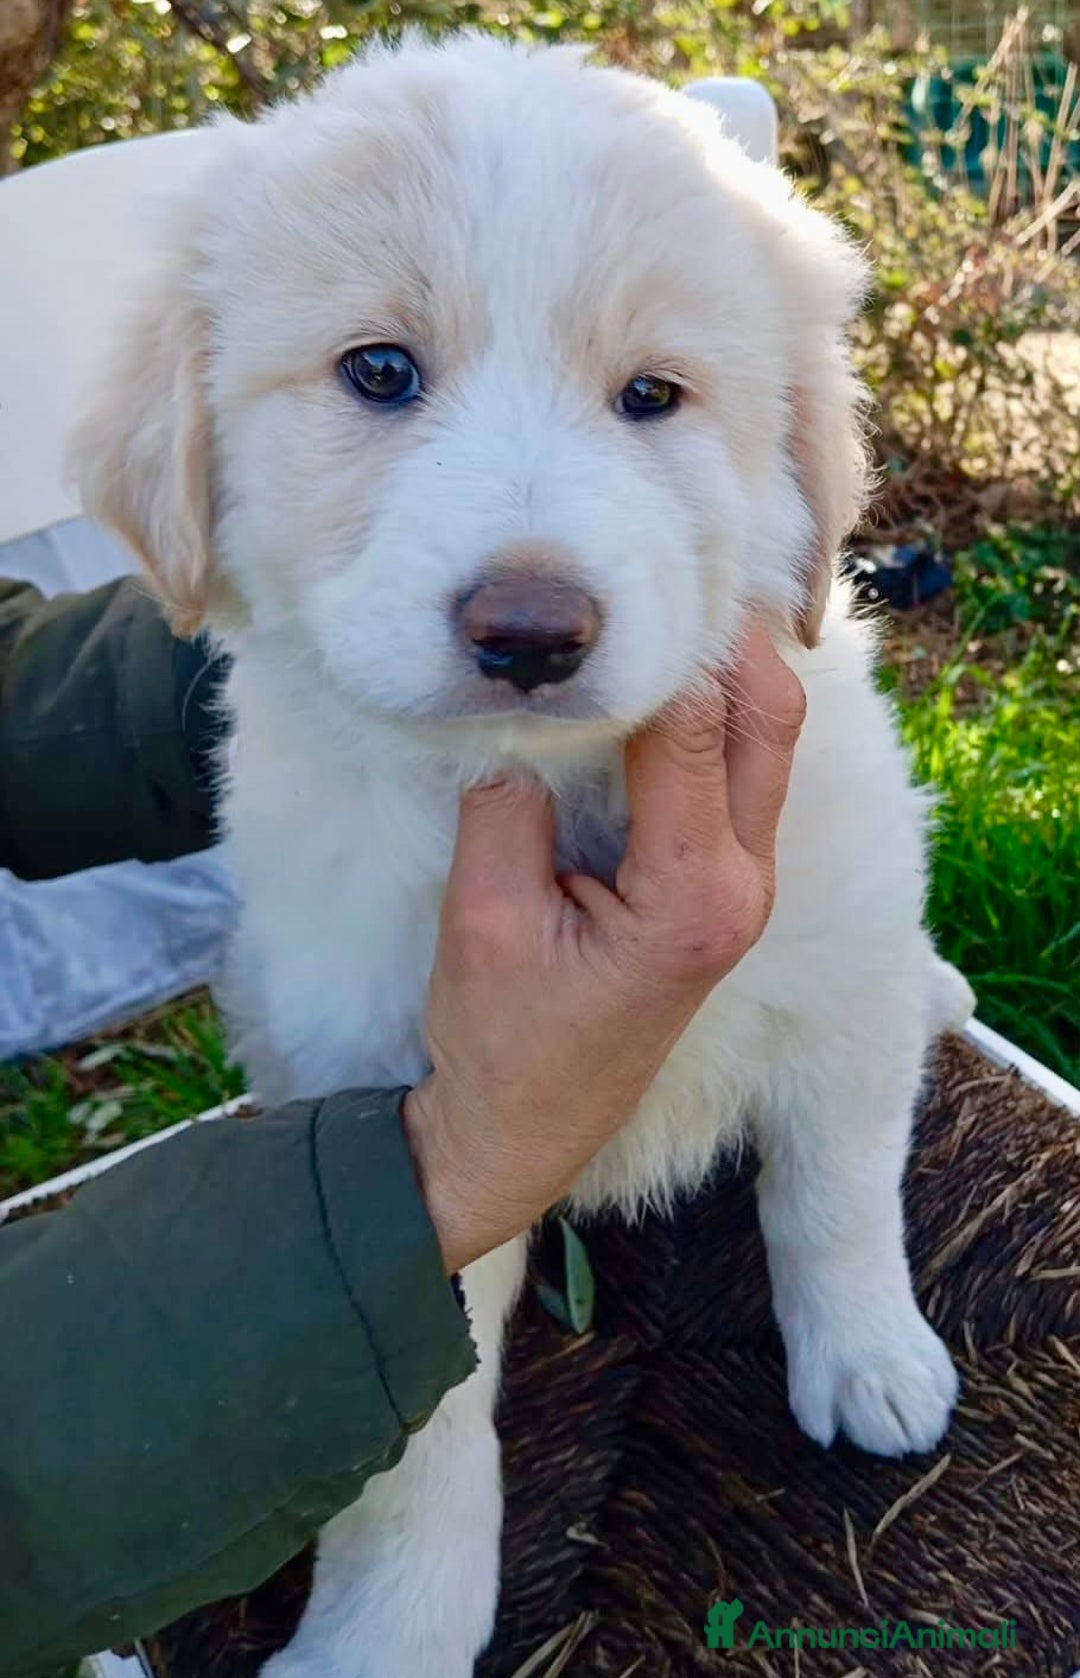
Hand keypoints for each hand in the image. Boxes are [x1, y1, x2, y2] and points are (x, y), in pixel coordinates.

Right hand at [403, 622, 805, 1272]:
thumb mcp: (482, 915)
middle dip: (722, 642)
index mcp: (690, 895)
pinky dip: (709, 723)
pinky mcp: (718, 895)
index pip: (695, 730)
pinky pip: (737, 782)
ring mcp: (739, 892)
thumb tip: (526, 712)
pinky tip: (651, 688)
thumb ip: (509, 801)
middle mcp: (739, 886)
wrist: (516, 1134)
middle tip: (658, 575)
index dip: (655, 648)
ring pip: (763, 747)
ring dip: (722, 678)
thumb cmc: (498, 1042)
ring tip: (654, 615)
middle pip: (767, 723)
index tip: (610, 585)